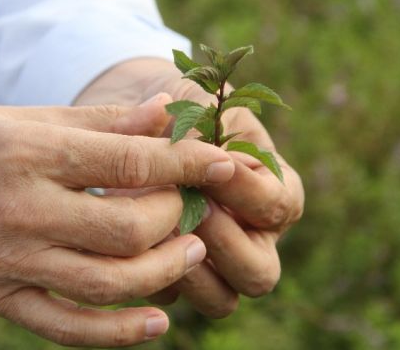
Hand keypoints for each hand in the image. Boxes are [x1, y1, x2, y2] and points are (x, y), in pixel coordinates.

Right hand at [0, 98, 236, 346]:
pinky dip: (117, 333)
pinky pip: (67, 327)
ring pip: (107, 283)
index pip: (129, 163)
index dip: (189, 163)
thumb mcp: (21, 116)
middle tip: (193, 204)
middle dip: (177, 216)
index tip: (230, 161)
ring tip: (189, 251)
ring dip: (163, 271)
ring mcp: (9, 262)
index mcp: (28, 154)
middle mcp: (21, 211)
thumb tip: (164, 113)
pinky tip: (156, 323)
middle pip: (128, 228)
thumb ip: (97, 119)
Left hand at [76, 59, 303, 317]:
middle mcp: (252, 239)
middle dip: (224, 245)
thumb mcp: (199, 100)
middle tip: (192, 211)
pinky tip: (122, 238)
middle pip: (259, 274)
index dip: (245, 191)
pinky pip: (168, 293)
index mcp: (274, 193)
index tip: (211, 166)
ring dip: (187, 270)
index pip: (277, 206)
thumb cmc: (179, 106)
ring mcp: (213, 264)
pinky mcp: (172, 275)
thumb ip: (205, 120)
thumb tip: (205, 153)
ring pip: (219, 299)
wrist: (137, 122)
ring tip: (156, 229)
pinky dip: (146, 270)